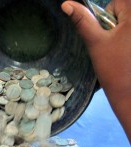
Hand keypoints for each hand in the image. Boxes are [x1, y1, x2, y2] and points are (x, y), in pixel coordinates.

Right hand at [61, 0, 130, 139]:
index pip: (116, 3)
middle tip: (115, 44)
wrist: (129, 93)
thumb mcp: (95, 42)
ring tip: (121, 51)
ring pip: (128, 23)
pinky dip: (126, 41)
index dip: (108, 17)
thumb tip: (66, 4)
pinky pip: (129, 35)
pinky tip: (127, 54)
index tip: (108, 34)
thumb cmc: (113, 68)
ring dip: (123, 32)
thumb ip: (82, 21)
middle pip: (125, 11)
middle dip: (117, 25)